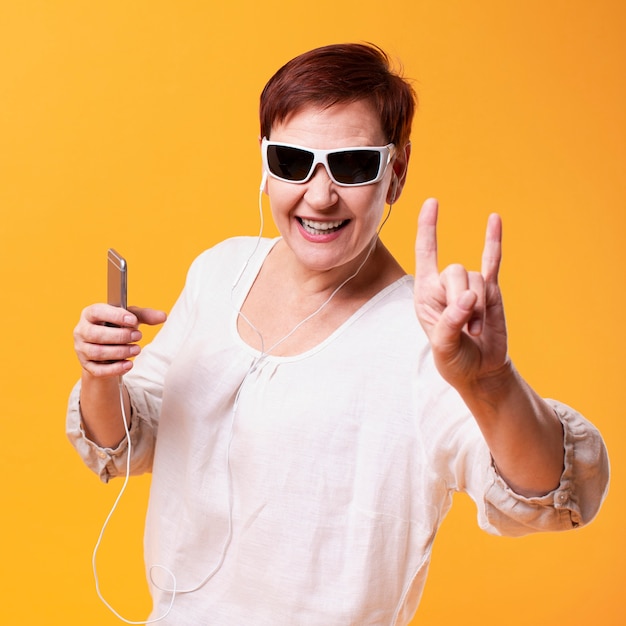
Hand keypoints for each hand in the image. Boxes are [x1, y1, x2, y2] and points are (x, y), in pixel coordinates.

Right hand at [74, 304, 166, 377]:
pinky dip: (115, 368)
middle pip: (96, 334)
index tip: (133, 321)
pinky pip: (98, 370)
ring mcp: (82, 349)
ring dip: (120, 352)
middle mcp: (81, 330)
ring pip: (97, 352)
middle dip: (120, 336)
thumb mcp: (130, 318)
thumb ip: (145, 315)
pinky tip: (129, 364)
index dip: (115, 316)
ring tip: (136, 349)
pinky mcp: (87, 365)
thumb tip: (163, 316)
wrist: (108, 349)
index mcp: (90, 314)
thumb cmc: (117, 327)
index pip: (97, 311)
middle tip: (138, 336)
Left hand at [414, 198, 508, 391]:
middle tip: (466, 328)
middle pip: (455, 270)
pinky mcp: (491, 291)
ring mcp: (469, 286)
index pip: (425, 254)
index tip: (431, 202)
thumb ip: (451, 323)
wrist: (480, 371)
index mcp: (425, 294)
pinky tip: (494, 219)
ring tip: (476, 329)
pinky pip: (492, 262)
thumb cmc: (455, 360)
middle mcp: (445, 286)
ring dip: (479, 307)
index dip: (427, 228)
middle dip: (463, 300)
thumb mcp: (445, 347)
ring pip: (477, 278)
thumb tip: (468, 298)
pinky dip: (494, 242)